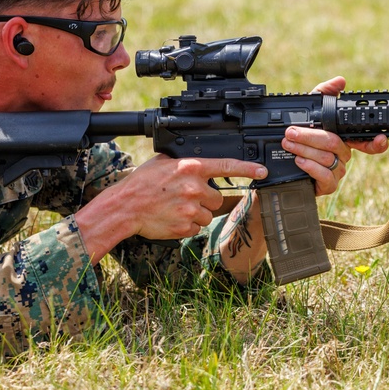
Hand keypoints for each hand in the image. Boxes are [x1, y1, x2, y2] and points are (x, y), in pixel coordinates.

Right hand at [78, 156, 267, 260]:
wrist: (125, 207)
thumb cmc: (141, 184)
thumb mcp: (163, 162)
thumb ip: (185, 162)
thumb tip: (200, 162)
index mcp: (191, 168)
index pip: (227, 166)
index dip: (249, 168)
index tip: (263, 171)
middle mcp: (195, 188)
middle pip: (217, 197)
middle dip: (206, 199)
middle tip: (185, 197)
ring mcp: (191, 209)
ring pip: (208, 214)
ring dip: (196, 213)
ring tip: (175, 207)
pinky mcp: (186, 227)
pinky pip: (196, 227)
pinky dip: (187, 225)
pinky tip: (171, 217)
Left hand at [282, 76, 388, 194]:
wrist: (282, 168)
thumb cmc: (300, 139)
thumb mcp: (309, 112)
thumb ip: (323, 93)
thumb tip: (341, 81)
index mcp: (344, 139)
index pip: (367, 141)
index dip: (376, 142)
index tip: (380, 138)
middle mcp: (343, 155)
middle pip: (335, 143)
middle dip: (310, 136)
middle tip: (291, 132)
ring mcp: (337, 171)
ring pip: (327, 158)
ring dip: (304, 149)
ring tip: (289, 144)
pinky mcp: (328, 185)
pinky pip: (325, 176)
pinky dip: (311, 167)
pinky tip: (300, 161)